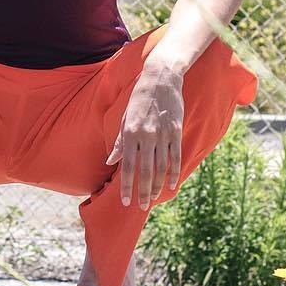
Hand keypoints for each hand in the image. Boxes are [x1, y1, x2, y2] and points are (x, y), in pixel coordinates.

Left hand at [106, 54, 183, 210]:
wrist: (161, 78)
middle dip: (142, 191)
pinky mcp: (176, 131)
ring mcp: (163, 134)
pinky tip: (171, 185)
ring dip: (157, 186)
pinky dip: (174, 172)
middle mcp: (146, 136)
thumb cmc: (139, 98)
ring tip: (153, 199)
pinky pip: (175, 157)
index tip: (124, 201)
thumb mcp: (124, 117)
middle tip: (141, 207)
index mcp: (130, 133)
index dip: (125, 185)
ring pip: (160, 167)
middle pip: (145, 170)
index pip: (126, 166)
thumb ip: (118, 141)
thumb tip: (110, 162)